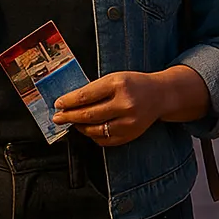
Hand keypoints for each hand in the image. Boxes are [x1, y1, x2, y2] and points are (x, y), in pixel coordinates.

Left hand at [51, 71, 179, 146]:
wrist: (160, 96)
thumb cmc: (134, 84)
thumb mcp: (114, 78)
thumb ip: (94, 89)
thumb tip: (69, 102)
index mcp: (118, 85)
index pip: (85, 96)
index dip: (68, 102)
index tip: (58, 104)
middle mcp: (125, 104)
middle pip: (88, 115)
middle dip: (69, 117)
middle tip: (58, 118)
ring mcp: (129, 122)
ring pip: (95, 130)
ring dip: (79, 127)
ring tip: (73, 122)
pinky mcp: (131, 135)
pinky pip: (104, 140)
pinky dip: (93, 136)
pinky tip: (88, 129)